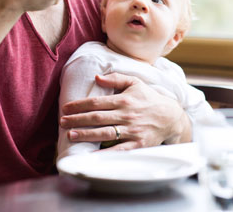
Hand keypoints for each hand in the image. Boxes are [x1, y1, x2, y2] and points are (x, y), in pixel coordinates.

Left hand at [60, 73, 192, 150]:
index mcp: (124, 100)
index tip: (66, 108)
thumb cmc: (149, 99)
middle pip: (97, 117)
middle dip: (78, 120)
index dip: (79, 105)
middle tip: (62, 121)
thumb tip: (97, 77)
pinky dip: (105, 153)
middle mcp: (126, 115)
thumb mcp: (135, 83)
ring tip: (71, 135)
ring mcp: (132, 130)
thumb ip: (116, 78)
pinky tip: (91, 155)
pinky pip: (118, 150)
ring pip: (105, 133)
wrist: (170, 117)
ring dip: (86, 134)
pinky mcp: (137, 144)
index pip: (97, 102)